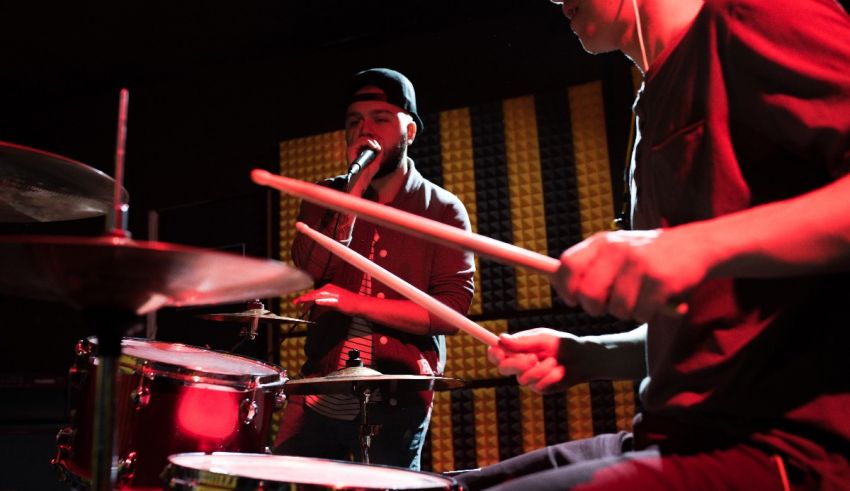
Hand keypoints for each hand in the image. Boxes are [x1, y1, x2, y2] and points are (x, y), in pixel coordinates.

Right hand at [293, 284, 359, 315]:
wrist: (359, 305)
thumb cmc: (350, 304)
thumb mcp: (338, 304)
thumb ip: (327, 302)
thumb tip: (316, 301)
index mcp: (328, 290)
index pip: (312, 294)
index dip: (303, 298)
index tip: (295, 301)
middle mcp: (328, 290)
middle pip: (312, 295)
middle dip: (305, 301)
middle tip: (297, 306)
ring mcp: (330, 293)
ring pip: (316, 298)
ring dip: (310, 304)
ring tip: (303, 309)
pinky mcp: (331, 297)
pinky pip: (320, 300)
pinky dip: (316, 305)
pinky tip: (314, 309)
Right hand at [346, 138, 381, 193]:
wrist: (361, 180)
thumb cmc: (368, 173)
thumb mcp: (377, 161)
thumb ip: (379, 153)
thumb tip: (381, 142)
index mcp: (361, 151)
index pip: (368, 141)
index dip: (375, 142)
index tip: (380, 148)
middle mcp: (356, 149)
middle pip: (366, 138)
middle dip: (374, 141)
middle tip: (379, 148)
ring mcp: (353, 149)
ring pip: (363, 137)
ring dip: (372, 141)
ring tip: (376, 148)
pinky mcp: (350, 150)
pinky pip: (360, 140)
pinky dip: (368, 141)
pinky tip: (374, 147)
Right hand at [487, 328, 583, 393]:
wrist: (582, 359)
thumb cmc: (561, 344)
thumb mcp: (543, 338)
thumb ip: (523, 341)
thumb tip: (501, 339)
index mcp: (516, 349)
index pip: (496, 354)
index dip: (494, 354)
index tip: (500, 352)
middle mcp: (518, 365)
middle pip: (503, 369)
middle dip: (517, 364)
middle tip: (533, 358)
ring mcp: (528, 378)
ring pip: (522, 379)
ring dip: (540, 369)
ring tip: (554, 361)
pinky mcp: (539, 388)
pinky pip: (538, 386)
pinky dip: (550, 376)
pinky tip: (560, 371)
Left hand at [552, 228, 708, 321]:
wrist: (694, 245)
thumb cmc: (647, 255)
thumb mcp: (615, 250)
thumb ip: (589, 265)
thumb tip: (556, 283)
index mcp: (602, 242)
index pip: (567, 265)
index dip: (565, 288)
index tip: (572, 299)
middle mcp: (617, 250)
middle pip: (588, 294)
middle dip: (595, 309)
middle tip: (608, 306)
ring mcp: (639, 264)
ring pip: (616, 308)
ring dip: (626, 312)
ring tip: (638, 299)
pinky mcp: (660, 280)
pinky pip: (640, 313)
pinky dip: (646, 314)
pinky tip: (655, 301)